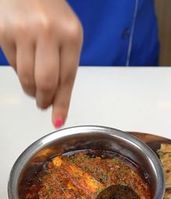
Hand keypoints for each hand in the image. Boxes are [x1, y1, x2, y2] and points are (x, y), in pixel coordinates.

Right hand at [0, 0, 82, 126]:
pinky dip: (19, 71)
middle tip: (43, 103)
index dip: (61, 103)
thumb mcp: (68, 35)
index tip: (57, 120)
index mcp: (70, 35)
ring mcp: (23, 31)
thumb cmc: (51, 12)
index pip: (67, 78)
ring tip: (34, 87)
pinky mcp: (3, 32)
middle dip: (44, 100)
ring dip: (30, 90)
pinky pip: (12, 65)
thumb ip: (65, 66)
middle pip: (45, 83)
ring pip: (26, 78)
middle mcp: (48, 32)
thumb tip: (57, 102)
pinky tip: (25, 62)